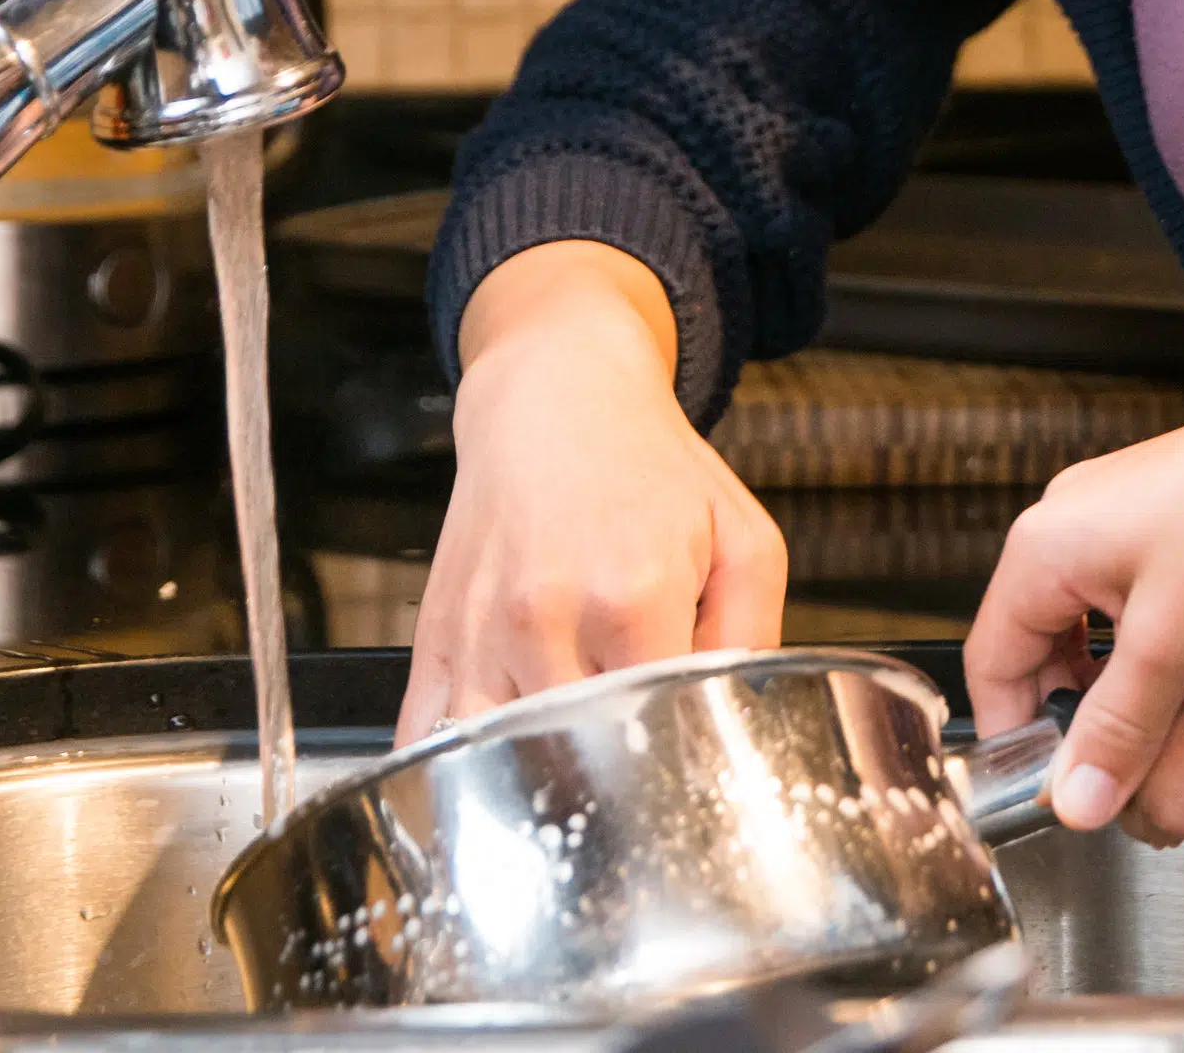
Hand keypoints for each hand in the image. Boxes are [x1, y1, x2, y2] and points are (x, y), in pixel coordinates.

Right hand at [396, 244, 789, 743]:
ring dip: (535, 783)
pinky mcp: (435, 641)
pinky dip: (460, 773)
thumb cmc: (650, 470)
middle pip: (576, 759)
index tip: (690, 765)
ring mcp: (480, 635)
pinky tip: (500, 773)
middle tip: (637, 777)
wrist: (556, 400)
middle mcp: (545, 620)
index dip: (681, 759)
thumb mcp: (740, 537)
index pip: (658, 730)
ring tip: (572, 778)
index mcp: (632, 596)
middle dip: (612, 780)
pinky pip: (430, 741)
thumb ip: (753, 637)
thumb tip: (743, 720)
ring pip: (497, 764)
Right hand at [967, 385, 1183, 829]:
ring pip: (1091, 628)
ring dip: (1116, 688)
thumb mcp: (1172, 648)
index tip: (1053, 794)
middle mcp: (1074, 519)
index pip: (993, 662)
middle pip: (1038, 644)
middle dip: (1072, 715)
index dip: (1015, 737)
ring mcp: (1125, 513)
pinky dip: (1150, 651)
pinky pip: (1136, 601)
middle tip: (1112, 772)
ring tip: (1158, 732)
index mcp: (1046, 544)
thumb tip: (1074, 804)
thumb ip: (1117, 732)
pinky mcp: (1175, 518)